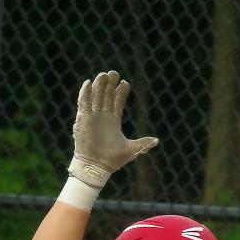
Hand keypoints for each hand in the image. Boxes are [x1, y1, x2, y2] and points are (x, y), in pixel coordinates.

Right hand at [69, 70, 157, 188]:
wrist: (97, 167)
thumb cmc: (113, 160)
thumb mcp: (132, 150)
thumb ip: (143, 144)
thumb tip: (156, 140)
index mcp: (113, 121)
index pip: (117, 102)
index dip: (120, 92)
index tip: (125, 82)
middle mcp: (102, 116)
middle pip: (105, 96)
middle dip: (109, 84)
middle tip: (114, 73)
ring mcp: (92, 117)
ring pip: (95, 97)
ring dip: (98, 86)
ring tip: (103, 74)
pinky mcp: (83, 120)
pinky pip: (83, 104)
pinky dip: (85, 93)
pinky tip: (88, 83)